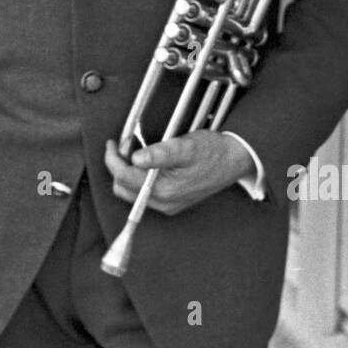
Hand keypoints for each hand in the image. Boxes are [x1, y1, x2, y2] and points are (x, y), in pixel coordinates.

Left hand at [104, 132, 252, 215]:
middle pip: (123, 188)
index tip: (112, 143)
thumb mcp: (186, 146)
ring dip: (127, 171)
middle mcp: (164, 203)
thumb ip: (160, 153)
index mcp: (165, 190)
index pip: (123, 177)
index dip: (113, 158)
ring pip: (131, 191)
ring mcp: (167, 204)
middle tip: (125, 145)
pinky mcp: (171, 201)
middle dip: (118, 166)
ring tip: (135, 151)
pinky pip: (143, 192)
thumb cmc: (213, 152)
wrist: (234, 160)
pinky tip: (146, 162)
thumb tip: (135, 158)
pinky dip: (138, 177)